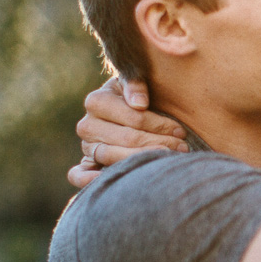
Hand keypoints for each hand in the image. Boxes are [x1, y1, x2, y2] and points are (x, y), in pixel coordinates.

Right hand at [68, 77, 189, 187]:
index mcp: (97, 101)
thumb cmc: (138, 94)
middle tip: (182, 148)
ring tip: (167, 159)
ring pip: (112, 156)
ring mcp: (87, 145)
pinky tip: (109, 180)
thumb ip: (135, 83)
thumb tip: (139, 103)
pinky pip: (78, 174)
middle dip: (159, 143)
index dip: (160, 125)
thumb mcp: (137, 81)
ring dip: (142, 160)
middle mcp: (87, 125)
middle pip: (127, 139)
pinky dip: (88, 179)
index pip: (134, 118)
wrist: (130, 107)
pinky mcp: (87, 162)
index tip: (180, 131)